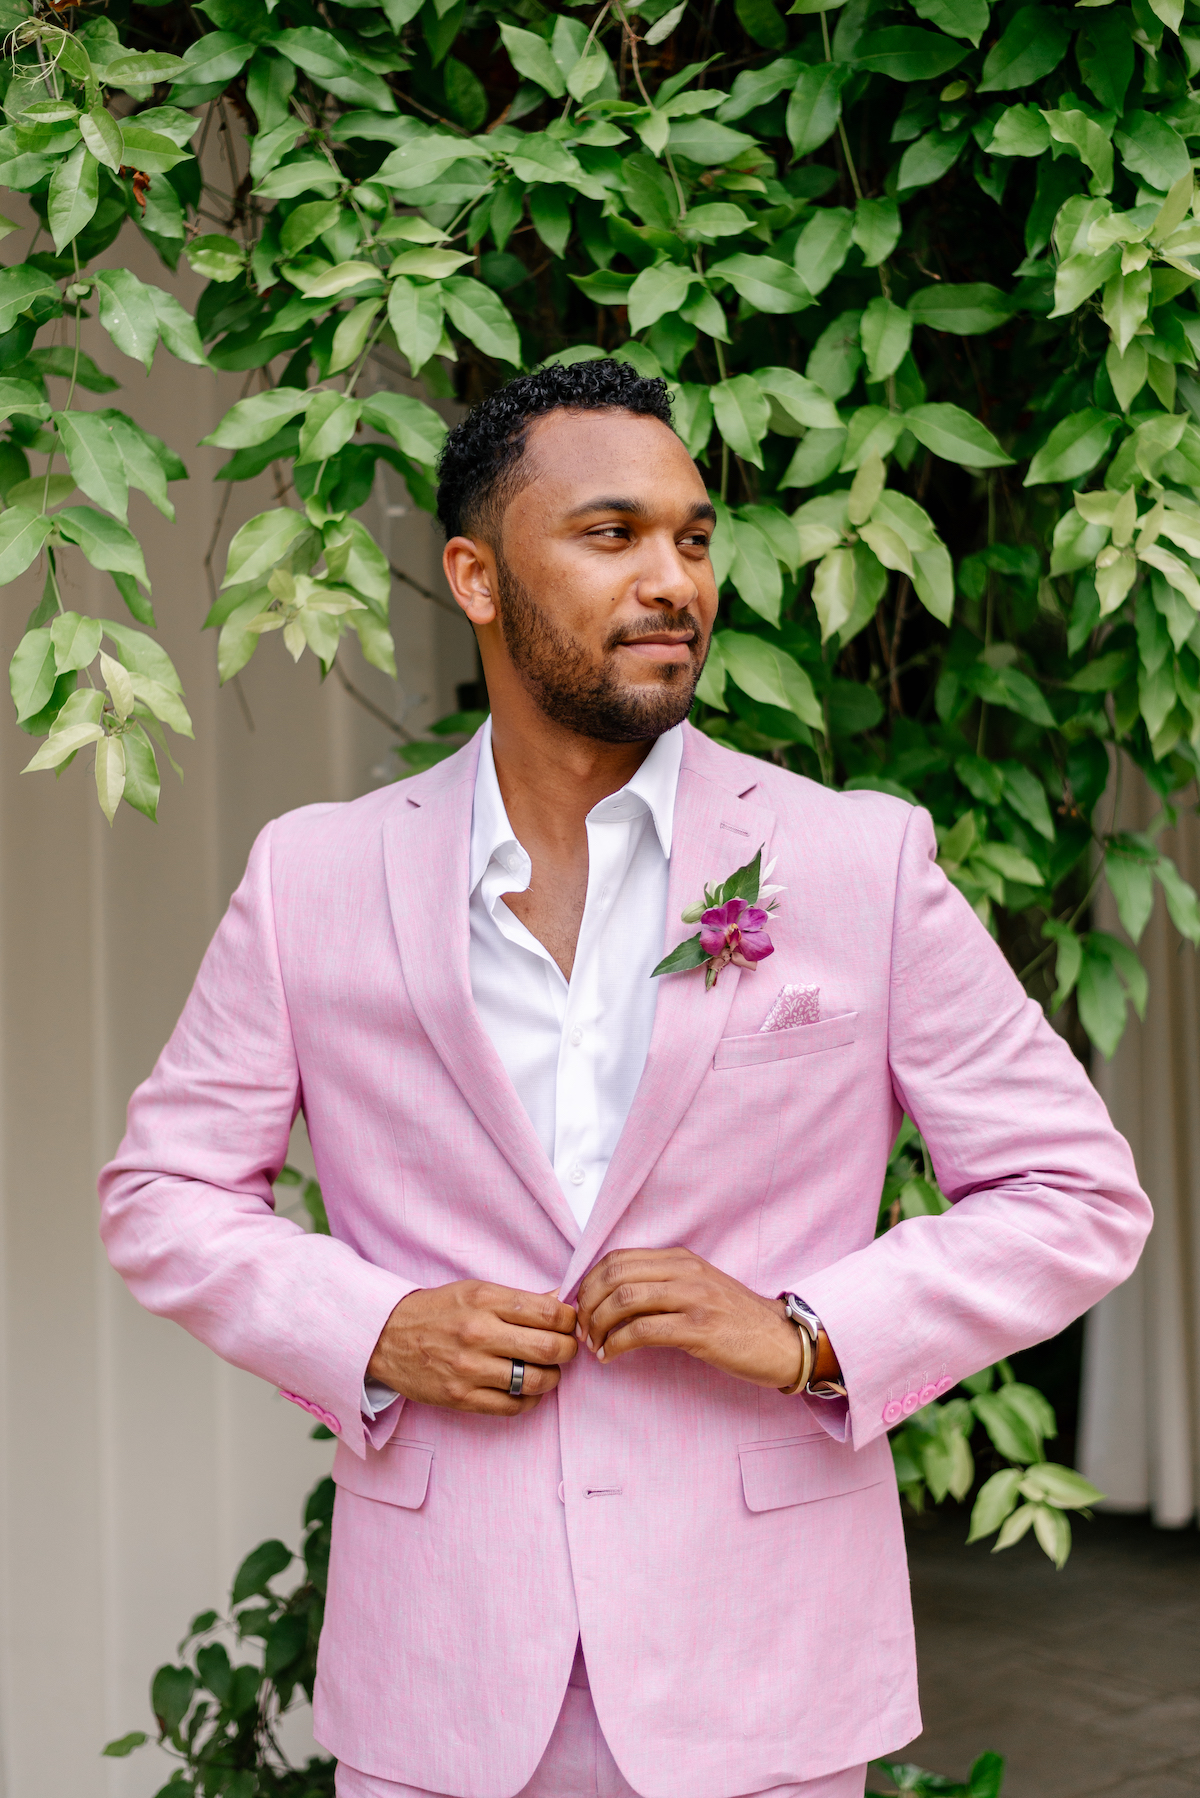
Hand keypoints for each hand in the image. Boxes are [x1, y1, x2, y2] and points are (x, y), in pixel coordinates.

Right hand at [367, 1282, 577, 1415]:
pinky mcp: (460, 1397)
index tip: (569, 1324)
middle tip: (565, 1349)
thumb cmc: (437, 1311)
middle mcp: (478, 1333)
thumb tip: (562, 1301)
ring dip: (552, 1378)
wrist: (386, 1336)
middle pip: (548, 1347)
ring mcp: (469, 1368)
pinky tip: (527, 1391)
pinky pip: (512, 1406)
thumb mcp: (475, 1291)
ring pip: (535, 1380)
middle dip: (568, 1350)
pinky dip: (529, 1401)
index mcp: (485, 1299)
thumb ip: (519, 1300)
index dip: (569, 1320)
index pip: (549, 1311)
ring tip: (547, 1371)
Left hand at [575, 1248, 839, 1390]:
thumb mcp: (697, 1289)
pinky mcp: (700, 1328)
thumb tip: (610, 1298)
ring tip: (595, 1346)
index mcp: (680, 1258)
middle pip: (614, 1276)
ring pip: (625, 1300)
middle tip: (582, 1331)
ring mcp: (694, 1298)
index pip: (616, 1258)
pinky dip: (618, 1345)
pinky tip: (611, 1357)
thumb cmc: (736, 1320)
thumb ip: (660, 1286)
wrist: (782, 1340)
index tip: (580, 1308)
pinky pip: (643, 1331)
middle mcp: (685, 1271)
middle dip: (588, 1305)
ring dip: (599, 1326)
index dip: (588, 1282)